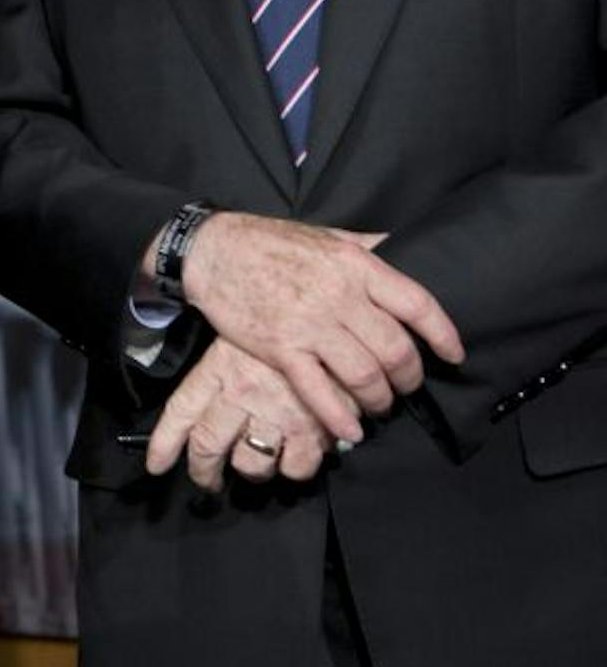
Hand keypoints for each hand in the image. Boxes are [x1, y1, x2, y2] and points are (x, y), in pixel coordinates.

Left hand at [147, 338, 332, 489]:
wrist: (335, 323)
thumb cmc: (286, 325)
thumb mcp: (243, 335)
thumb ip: (225, 369)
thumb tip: (206, 403)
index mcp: (220, 368)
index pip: (181, 411)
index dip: (164, 443)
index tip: (156, 466)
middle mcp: (241, 395)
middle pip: (208, 445)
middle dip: (204, 471)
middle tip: (208, 480)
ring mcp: (275, 415)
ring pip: (249, 465)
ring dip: (251, 471)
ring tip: (255, 465)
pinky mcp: (312, 430)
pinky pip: (295, 469)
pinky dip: (294, 469)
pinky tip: (296, 457)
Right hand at [177, 212, 463, 440]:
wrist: (213, 249)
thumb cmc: (272, 241)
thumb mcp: (328, 235)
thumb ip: (367, 247)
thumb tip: (404, 249)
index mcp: (355, 265)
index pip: (417, 305)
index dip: (443, 335)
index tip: (453, 356)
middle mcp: (338, 296)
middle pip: (395, 348)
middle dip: (410, 377)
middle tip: (408, 387)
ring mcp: (308, 324)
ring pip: (364, 375)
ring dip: (379, 398)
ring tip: (379, 405)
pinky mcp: (279, 347)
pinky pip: (319, 391)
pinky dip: (339, 417)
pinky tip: (350, 432)